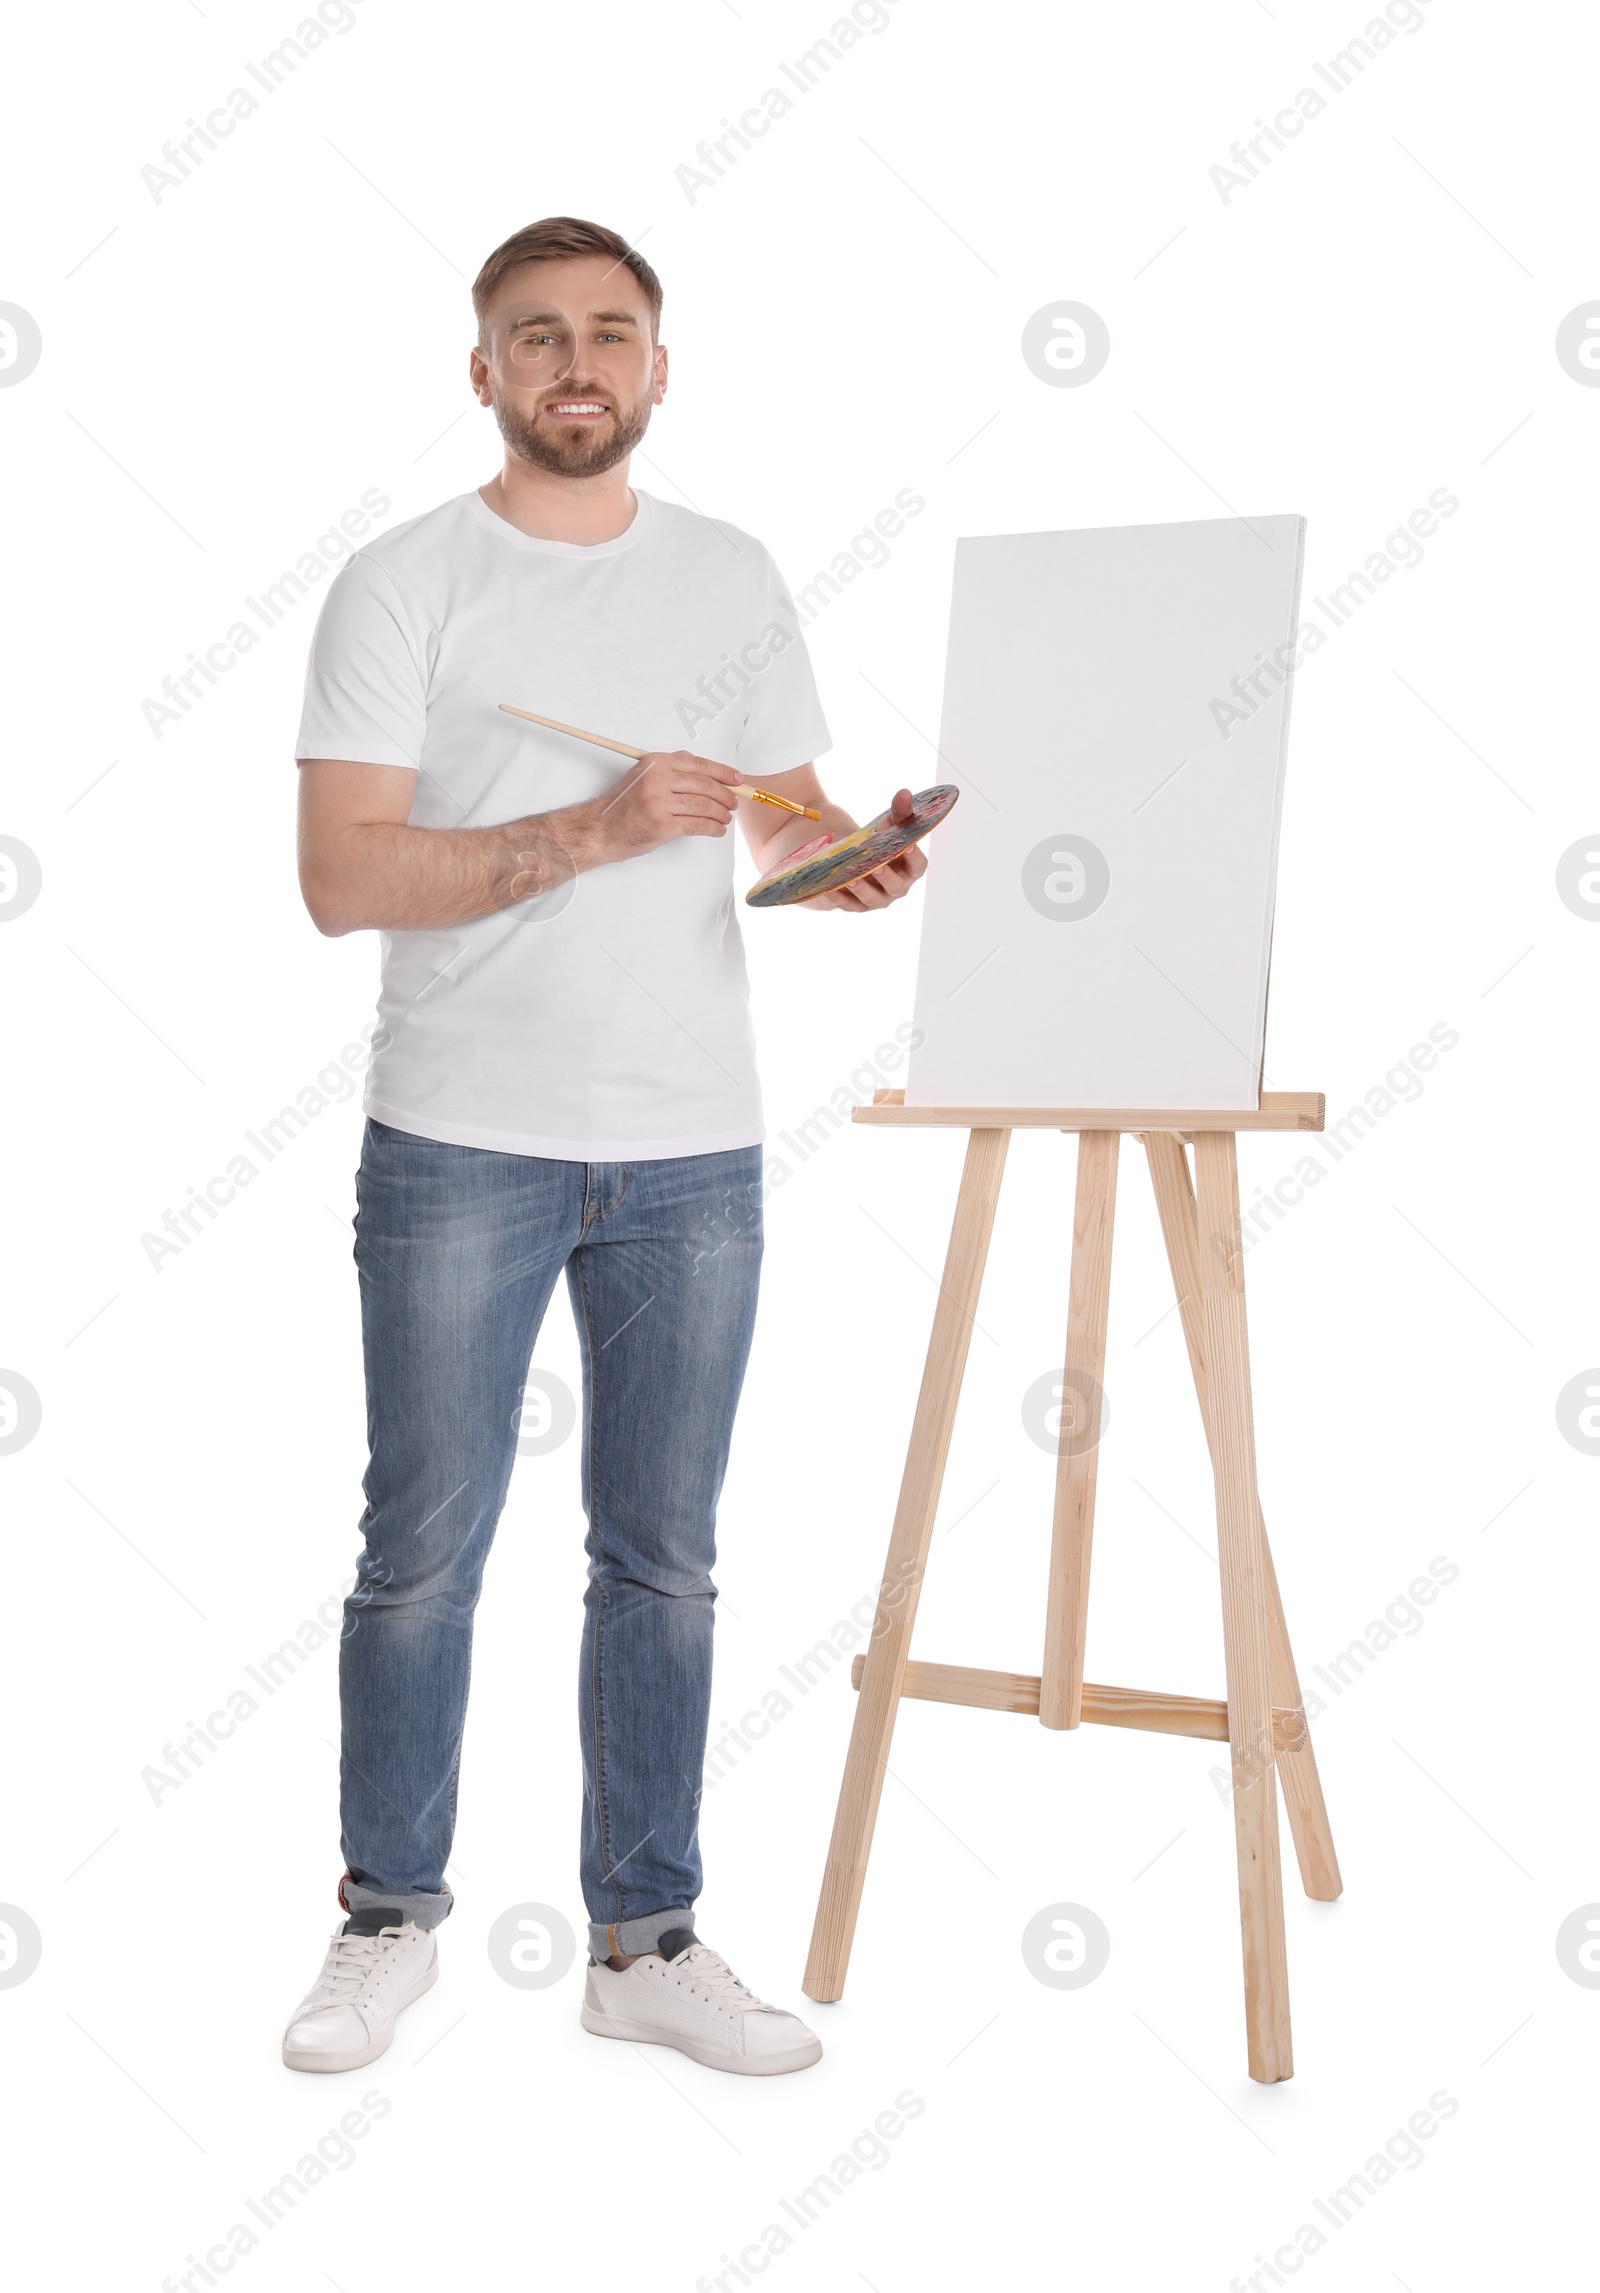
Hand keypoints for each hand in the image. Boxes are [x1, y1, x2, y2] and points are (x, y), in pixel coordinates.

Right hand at [582, 750, 740, 865]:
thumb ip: (672, 768)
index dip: (723, 772)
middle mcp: (658, 779)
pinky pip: (697, 825)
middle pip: (705, 785)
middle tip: (734, 803)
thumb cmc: (626, 805)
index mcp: (656, 763)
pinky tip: (717, 830)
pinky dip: (713, 828)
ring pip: (704, 805)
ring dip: (721, 813)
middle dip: (726, 795)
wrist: (602, 829)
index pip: (699, 764)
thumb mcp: (644, 776)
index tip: (738, 779)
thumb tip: (708, 771)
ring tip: (726, 818)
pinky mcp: (663, 825)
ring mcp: (660, 803)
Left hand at [804, 787, 928, 912]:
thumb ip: (899, 810)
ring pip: (872, 899)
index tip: (908, 846)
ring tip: (850, 878)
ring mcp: (877, 899)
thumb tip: (904, 793)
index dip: (915, 857)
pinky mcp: (857, 905)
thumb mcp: (889, 825)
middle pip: (896, 886)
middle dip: (886, 877)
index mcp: (911, 868)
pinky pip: (848, 904)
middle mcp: (897, 887)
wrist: (859, 856)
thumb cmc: (881, 840)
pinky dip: (839, 897)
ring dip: (861, 889)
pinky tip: (828, 888)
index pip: (918, 866)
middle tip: (877, 866)